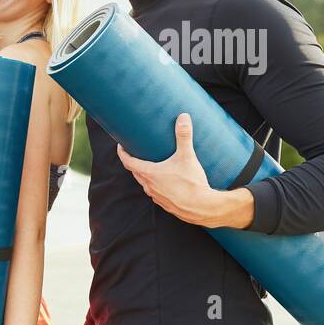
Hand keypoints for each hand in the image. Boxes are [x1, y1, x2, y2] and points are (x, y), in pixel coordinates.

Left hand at [116, 114, 252, 227]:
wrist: (202, 208)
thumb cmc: (192, 183)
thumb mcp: (187, 156)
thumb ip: (184, 136)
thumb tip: (183, 117)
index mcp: (149, 174)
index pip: (128, 162)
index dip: (122, 153)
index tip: (120, 145)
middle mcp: (149, 186)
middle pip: (135, 172)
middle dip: (134, 161)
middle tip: (137, 152)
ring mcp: (156, 197)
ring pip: (145, 183)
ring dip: (145, 174)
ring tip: (152, 165)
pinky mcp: (165, 204)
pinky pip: (156, 192)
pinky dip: (156, 184)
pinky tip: (166, 181)